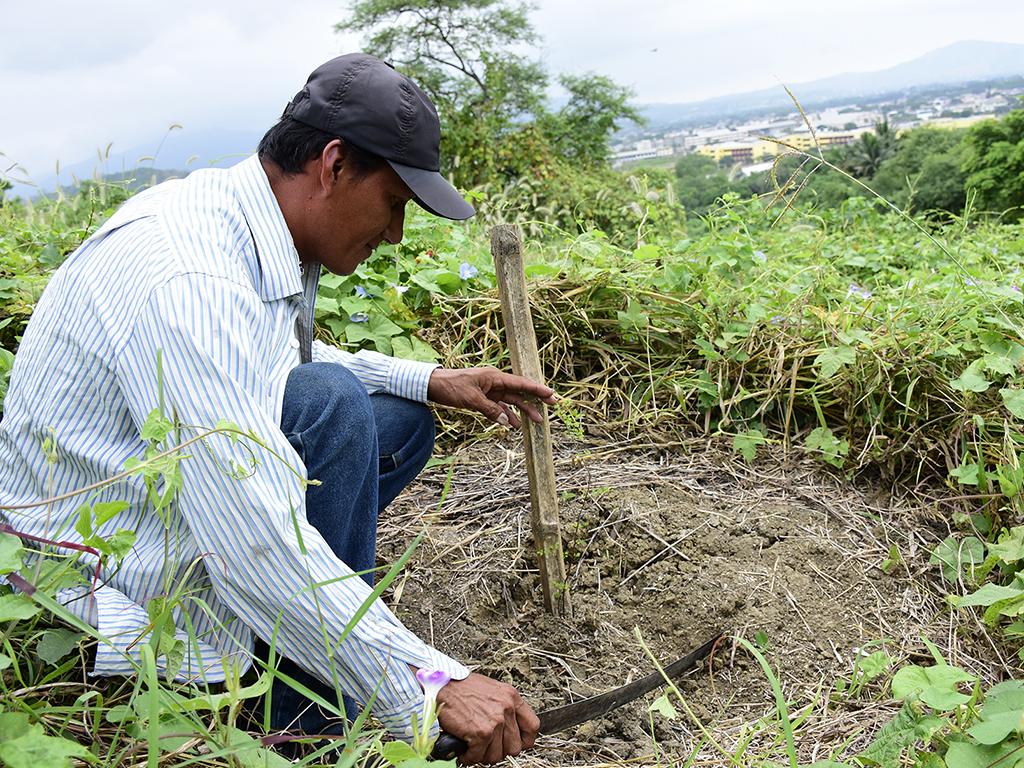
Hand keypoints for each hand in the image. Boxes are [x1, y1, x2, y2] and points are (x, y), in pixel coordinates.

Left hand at [427, 367, 555, 427]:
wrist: (433, 385)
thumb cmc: (451, 387)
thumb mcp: (471, 399)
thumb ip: (490, 410)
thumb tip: (507, 420)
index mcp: (494, 377)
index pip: (520, 383)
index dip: (537, 389)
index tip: (551, 394)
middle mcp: (494, 382)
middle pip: (519, 391)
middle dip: (535, 399)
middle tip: (552, 405)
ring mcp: (489, 390)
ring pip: (511, 401)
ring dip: (523, 410)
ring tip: (536, 421)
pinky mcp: (482, 398)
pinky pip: (499, 407)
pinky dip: (507, 415)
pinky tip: (514, 425)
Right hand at [435, 672, 539, 763]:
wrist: (440, 684)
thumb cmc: (461, 687)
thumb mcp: (491, 691)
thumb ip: (503, 707)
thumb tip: (508, 730)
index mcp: (511, 697)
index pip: (532, 726)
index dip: (524, 741)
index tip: (515, 744)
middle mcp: (506, 708)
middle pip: (514, 747)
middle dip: (499, 750)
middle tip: (486, 746)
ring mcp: (495, 721)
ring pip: (497, 755)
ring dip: (483, 755)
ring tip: (473, 747)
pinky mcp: (481, 732)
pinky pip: (478, 756)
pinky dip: (469, 757)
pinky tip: (464, 749)